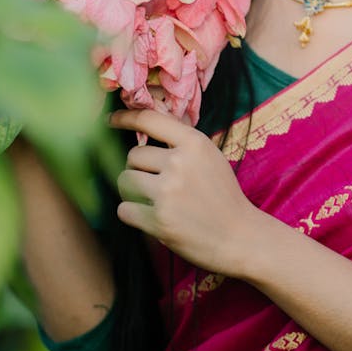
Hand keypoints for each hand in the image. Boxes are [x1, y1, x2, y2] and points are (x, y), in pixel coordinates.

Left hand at [109, 108, 261, 276]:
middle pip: (133, 156)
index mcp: (194, 143)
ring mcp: (167, 193)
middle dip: (138, 168)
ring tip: (150, 198)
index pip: (149, 119)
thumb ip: (182, 138)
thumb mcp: (210, 156)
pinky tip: (149, 216)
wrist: (239, 236)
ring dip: (131, 190)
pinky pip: (124, 209)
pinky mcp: (158, 221)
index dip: (125, 118)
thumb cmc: (223, 195)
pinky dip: (131, 213)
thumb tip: (155, 114)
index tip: (112, 119)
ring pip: (124, 181)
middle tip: (154, 181)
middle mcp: (179, 164)